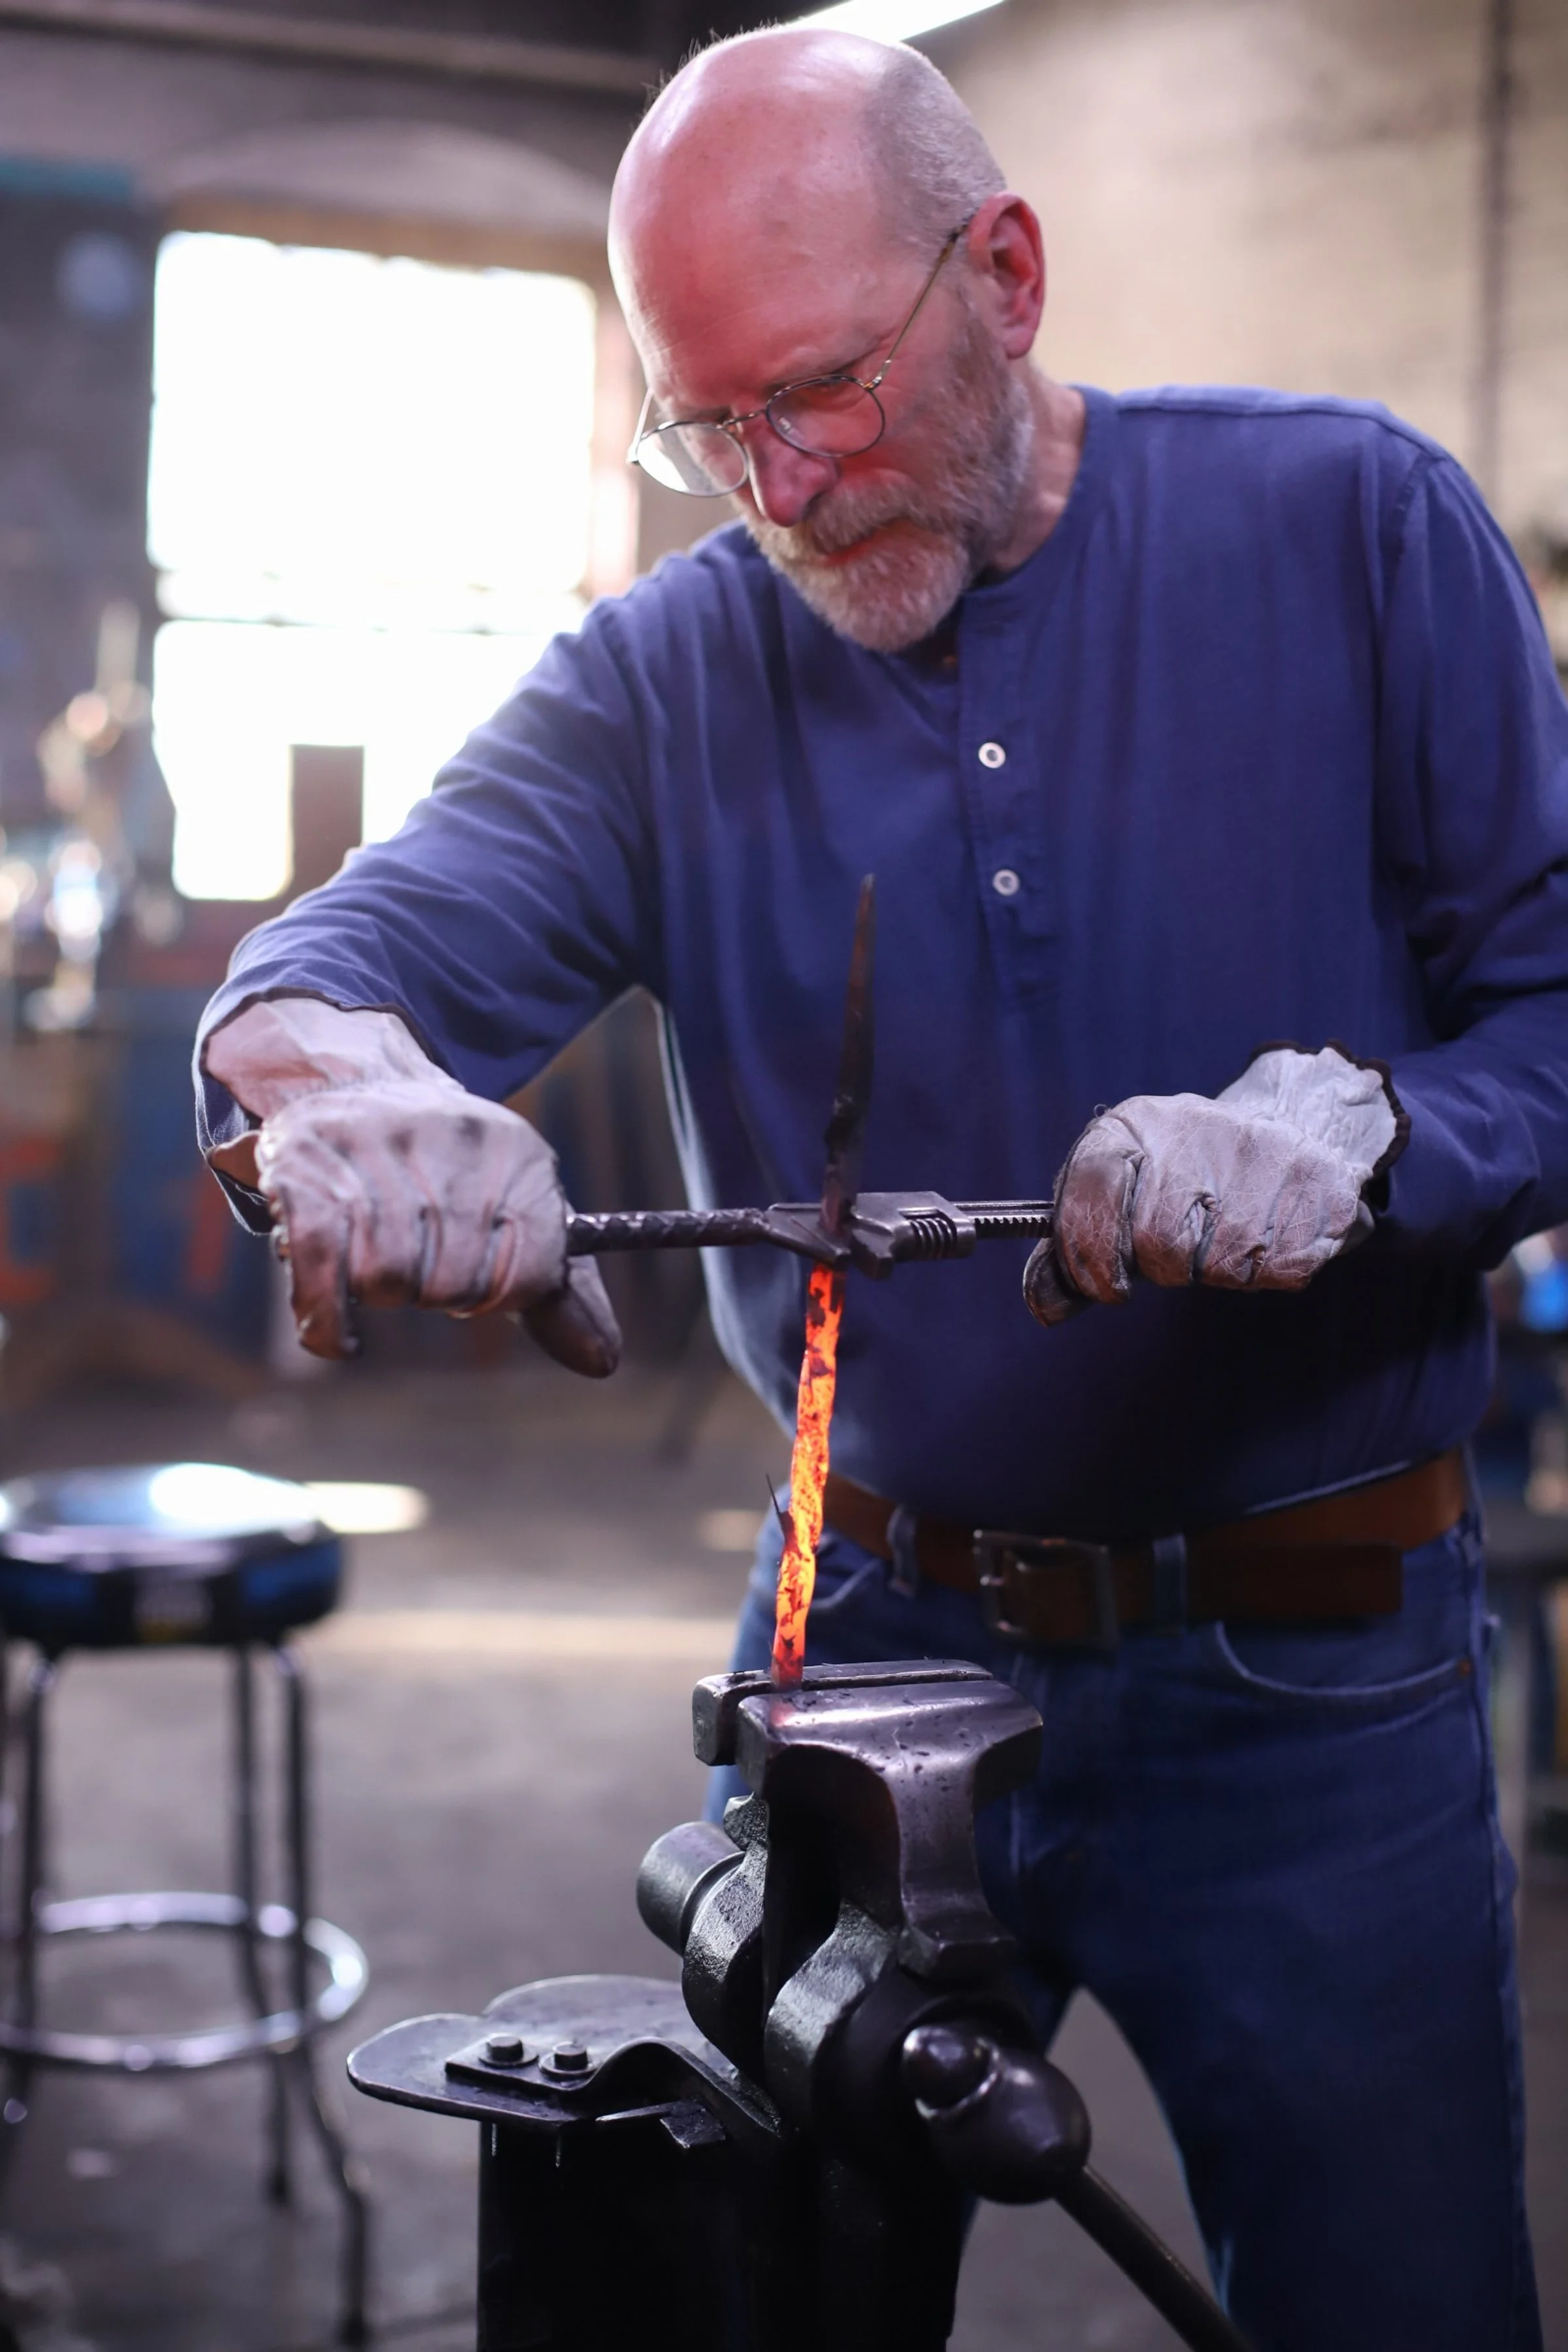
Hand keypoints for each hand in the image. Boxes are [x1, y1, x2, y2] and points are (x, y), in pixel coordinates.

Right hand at [204, 997, 620, 1374]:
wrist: (357, 1080)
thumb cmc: (451, 1171)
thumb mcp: (517, 1211)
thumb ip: (560, 1291)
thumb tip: (602, 1362)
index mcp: (520, 1154)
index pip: (532, 1273)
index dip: (501, 1296)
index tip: (481, 1285)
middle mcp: (453, 1140)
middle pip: (453, 1283)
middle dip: (435, 1293)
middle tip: (420, 1263)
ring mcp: (376, 1148)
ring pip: (387, 1280)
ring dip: (379, 1293)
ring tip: (376, 1256)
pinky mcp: (306, 1166)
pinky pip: (322, 1273)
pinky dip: (327, 1322)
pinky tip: (339, 1337)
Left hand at [1024, 1045, 1404, 1326]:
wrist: (1286, 1128)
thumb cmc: (1182, 1175)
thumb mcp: (1120, 1193)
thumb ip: (1077, 1249)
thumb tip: (1046, 1307)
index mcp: (1134, 1126)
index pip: (1093, 1191)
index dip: (1089, 1253)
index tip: (1105, 1284)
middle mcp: (1192, 1130)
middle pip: (1158, 1242)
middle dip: (1164, 1266)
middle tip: (1181, 1246)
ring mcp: (1258, 1154)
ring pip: (1218, 1265)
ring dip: (1216, 1270)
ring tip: (1226, 1231)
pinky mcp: (1312, 1184)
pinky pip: (1273, 1270)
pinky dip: (1265, 1270)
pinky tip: (1265, 1231)